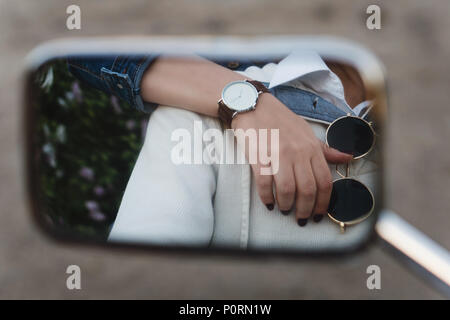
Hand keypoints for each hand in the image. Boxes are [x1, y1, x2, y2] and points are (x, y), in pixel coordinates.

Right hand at [231, 93, 352, 224]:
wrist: (253, 105)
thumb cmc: (281, 120)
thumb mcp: (306, 132)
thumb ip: (326, 149)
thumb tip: (348, 158)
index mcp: (311, 148)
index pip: (325, 181)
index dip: (323, 203)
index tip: (318, 214)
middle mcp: (298, 152)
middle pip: (307, 190)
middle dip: (305, 209)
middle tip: (300, 218)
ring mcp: (277, 154)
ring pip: (287, 190)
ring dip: (286, 205)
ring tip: (284, 209)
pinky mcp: (258, 157)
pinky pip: (265, 184)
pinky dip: (267, 197)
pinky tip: (268, 202)